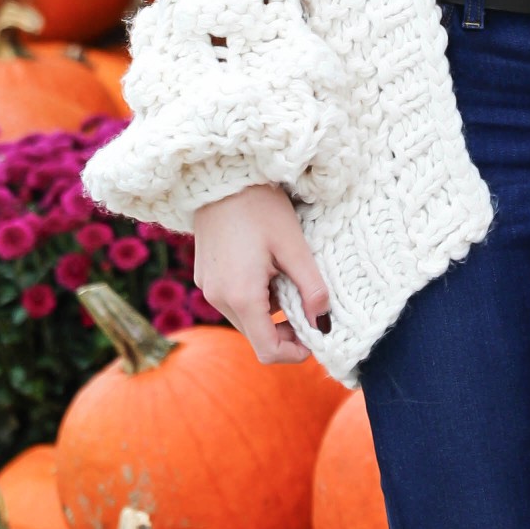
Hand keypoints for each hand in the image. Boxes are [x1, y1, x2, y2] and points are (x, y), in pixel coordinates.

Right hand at [190, 180, 330, 363]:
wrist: (220, 176)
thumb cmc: (260, 206)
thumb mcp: (294, 247)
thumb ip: (312, 289)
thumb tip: (325, 323)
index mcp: (242, 296)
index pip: (268, 351)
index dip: (295, 353)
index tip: (316, 334)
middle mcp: (218, 298)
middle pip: (256, 337)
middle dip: (285, 330)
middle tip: (308, 305)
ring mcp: (208, 288)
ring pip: (246, 319)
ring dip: (270, 311)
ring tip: (286, 277)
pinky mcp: (204, 277)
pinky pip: (233, 301)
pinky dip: (254, 297)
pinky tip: (267, 267)